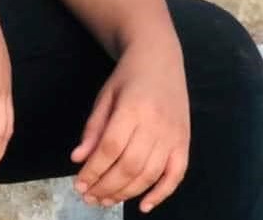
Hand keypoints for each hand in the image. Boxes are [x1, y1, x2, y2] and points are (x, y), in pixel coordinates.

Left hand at [71, 38, 189, 212]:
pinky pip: (176, 175)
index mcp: (133, 108)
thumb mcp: (105, 96)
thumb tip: (78, 158)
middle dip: (106, 186)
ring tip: (106, 200)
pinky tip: (143, 205)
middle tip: (89, 198)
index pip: (110, 148)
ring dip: (127, 193)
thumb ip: (93, 128)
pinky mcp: (184, 141)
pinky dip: (161, 193)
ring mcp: (173, 134)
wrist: (160, 58)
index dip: (94, 170)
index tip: (79, 184)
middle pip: (130, 165)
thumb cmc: (128, 77)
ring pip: (150, 174)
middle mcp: (156, 124)